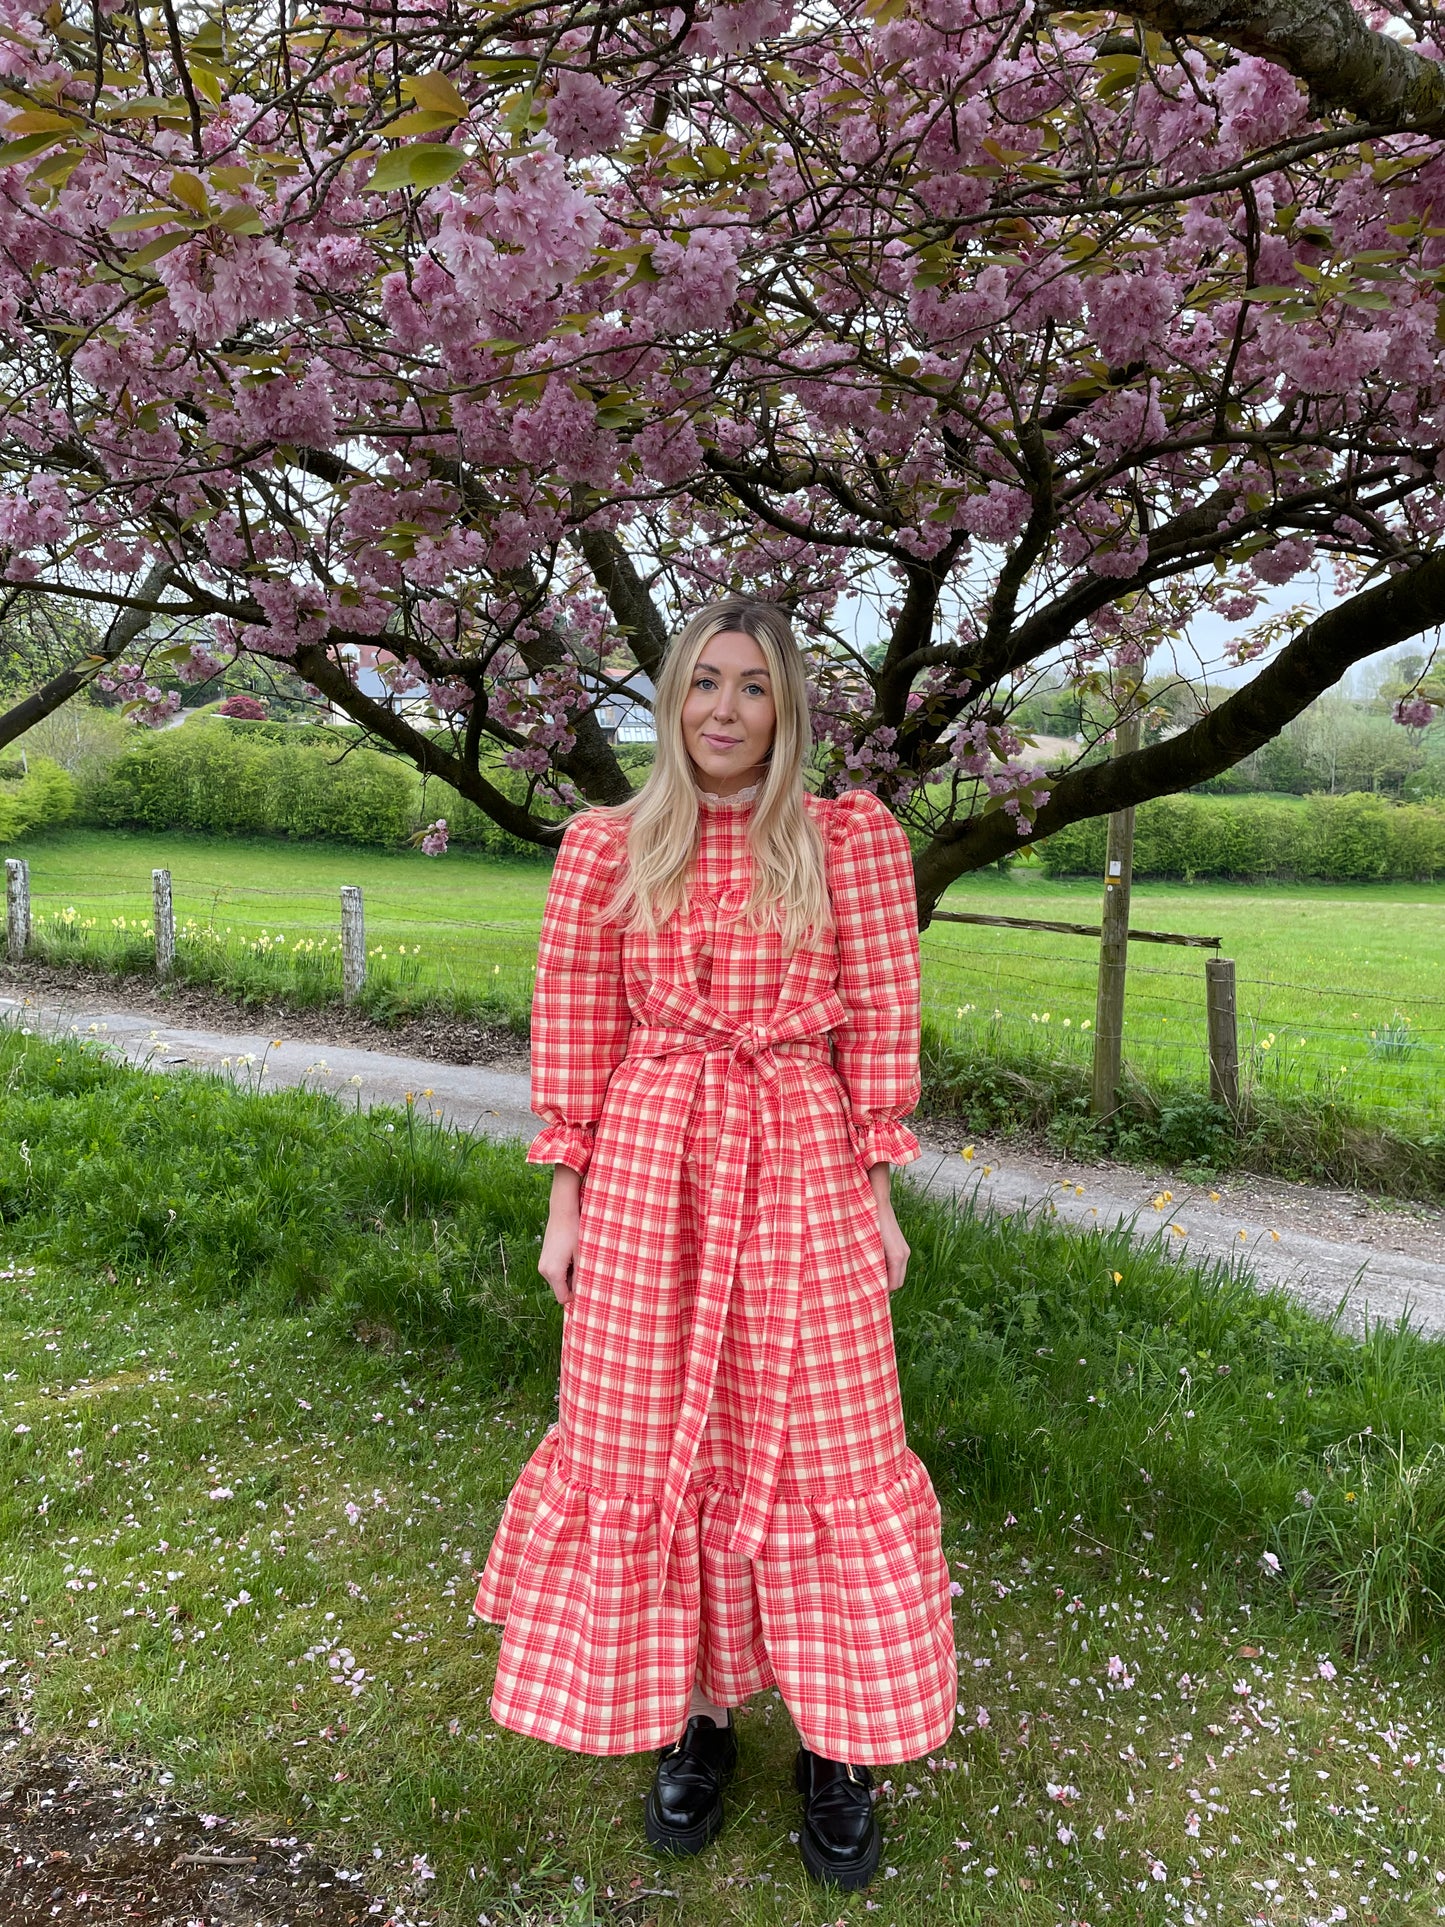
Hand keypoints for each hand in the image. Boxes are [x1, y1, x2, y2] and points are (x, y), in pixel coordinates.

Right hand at [539, 1166, 581, 1307]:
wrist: (563, 1211)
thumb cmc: (575, 1231)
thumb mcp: (582, 1255)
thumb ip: (582, 1276)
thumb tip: (584, 1292)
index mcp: (554, 1272)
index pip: (563, 1298)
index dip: (576, 1296)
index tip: (587, 1286)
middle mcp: (544, 1270)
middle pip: (560, 1290)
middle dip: (573, 1285)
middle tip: (586, 1269)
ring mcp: (542, 1264)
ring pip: (558, 1281)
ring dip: (569, 1276)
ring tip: (579, 1259)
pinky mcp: (544, 1257)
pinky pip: (554, 1272)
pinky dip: (564, 1269)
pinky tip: (572, 1255)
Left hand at [867, 1162, 909, 1293]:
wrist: (877, 1201)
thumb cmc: (869, 1222)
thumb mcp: (867, 1246)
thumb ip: (869, 1264)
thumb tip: (865, 1281)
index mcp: (897, 1256)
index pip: (894, 1285)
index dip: (882, 1292)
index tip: (869, 1296)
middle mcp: (904, 1254)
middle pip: (897, 1281)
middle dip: (884, 1286)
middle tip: (866, 1290)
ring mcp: (904, 1249)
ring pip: (897, 1272)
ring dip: (885, 1276)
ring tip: (867, 1277)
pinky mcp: (900, 1245)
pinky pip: (896, 1264)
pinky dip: (886, 1268)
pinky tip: (872, 1264)